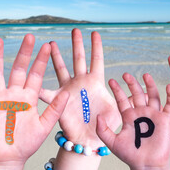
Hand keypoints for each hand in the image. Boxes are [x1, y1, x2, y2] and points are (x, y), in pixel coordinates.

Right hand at [0, 34, 68, 164]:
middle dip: (24, 53)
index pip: (36, 75)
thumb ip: (55, 109)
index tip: (48, 45)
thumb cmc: (28, 143)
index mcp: (30, 98)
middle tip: (29, 36)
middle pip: (19, 69)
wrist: (9, 159)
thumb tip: (67, 94)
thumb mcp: (45, 125)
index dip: (41, 60)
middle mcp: (15, 94)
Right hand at [39, 29, 120, 146]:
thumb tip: (139, 91)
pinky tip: (31, 75)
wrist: (90, 140)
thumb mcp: (119, 110)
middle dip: (77, 44)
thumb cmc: (105, 125)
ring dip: (56, 56)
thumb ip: (126, 99)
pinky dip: (39, 86)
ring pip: (61, 69)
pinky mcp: (59, 100)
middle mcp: (81, 83)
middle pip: (78, 59)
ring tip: (52, 43)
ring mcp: (69, 90)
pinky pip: (46, 92)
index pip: (96, 60)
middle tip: (75, 30)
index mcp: (96, 83)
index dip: (96, 46)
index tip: (95, 32)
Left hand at [97, 73, 169, 169]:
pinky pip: (169, 105)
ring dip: (150, 85)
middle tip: (126, 74)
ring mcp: (153, 115)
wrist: (146, 165)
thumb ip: (103, 130)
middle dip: (131, 84)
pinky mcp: (165, 119)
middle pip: (137, 94)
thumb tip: (98, 116)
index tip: (111, 81)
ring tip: (145, 75)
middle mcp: (141, 113)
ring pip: (152, 96)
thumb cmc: (130, 155)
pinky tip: (168, 87)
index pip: (122, 100)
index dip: (117, 90)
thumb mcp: (113, 142)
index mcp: (129, 116)